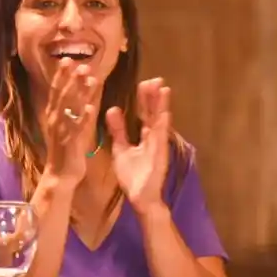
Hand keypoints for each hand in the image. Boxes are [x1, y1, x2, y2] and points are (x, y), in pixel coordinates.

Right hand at [40, 59, 99, 184]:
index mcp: (54, 115)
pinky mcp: (72, 143)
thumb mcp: (67, 127)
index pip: (57, 91)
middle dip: (71, 78)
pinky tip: (91, 107)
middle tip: (79, 63)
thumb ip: (72, 110)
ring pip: (71, 107)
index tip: (67, 60)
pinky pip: (79, 128)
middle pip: (63, 95)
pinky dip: (84, 117)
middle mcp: (56, 120)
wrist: (60, 176)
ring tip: (88, 77)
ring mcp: (63, 131)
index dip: (62, 76)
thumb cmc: (66, 151)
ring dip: (79, 91)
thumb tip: (78, 92)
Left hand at [108, 78, 170, 213]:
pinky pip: (160, 138)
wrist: (139, 198)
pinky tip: (164, 113)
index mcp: (144, 136)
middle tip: (156, 78)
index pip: (144, 113)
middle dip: (155, 96)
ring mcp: (157, 146)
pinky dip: (162, 125)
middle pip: (153, 113)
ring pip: (159, 122)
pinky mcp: (159, 155)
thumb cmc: (132, 175)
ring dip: (161, 106)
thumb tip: (112, 109)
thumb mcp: (121, 148)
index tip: (145, 83)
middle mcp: (153, 138)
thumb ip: (117, 130)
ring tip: (163, 88)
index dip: (145, 98)